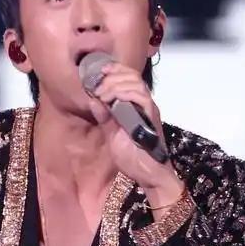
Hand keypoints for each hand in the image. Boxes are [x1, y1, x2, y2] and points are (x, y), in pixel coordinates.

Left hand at [88, 61, 183, 210]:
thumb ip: (105, 118)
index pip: (129, 78)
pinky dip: (125, 94)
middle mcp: (145, 104)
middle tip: (98, 87)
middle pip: (132, 76)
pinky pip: (141, 98)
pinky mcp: (152, 118)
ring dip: (116, 84)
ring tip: (102, 94)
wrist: (149, 175)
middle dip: (112, 77)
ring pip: (136, 83)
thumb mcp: (112, 135)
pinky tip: (112, 100)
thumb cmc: (133, 158)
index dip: (115, 70)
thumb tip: (93, 100)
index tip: (100, 70)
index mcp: (136, 105)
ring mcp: (149, 110)